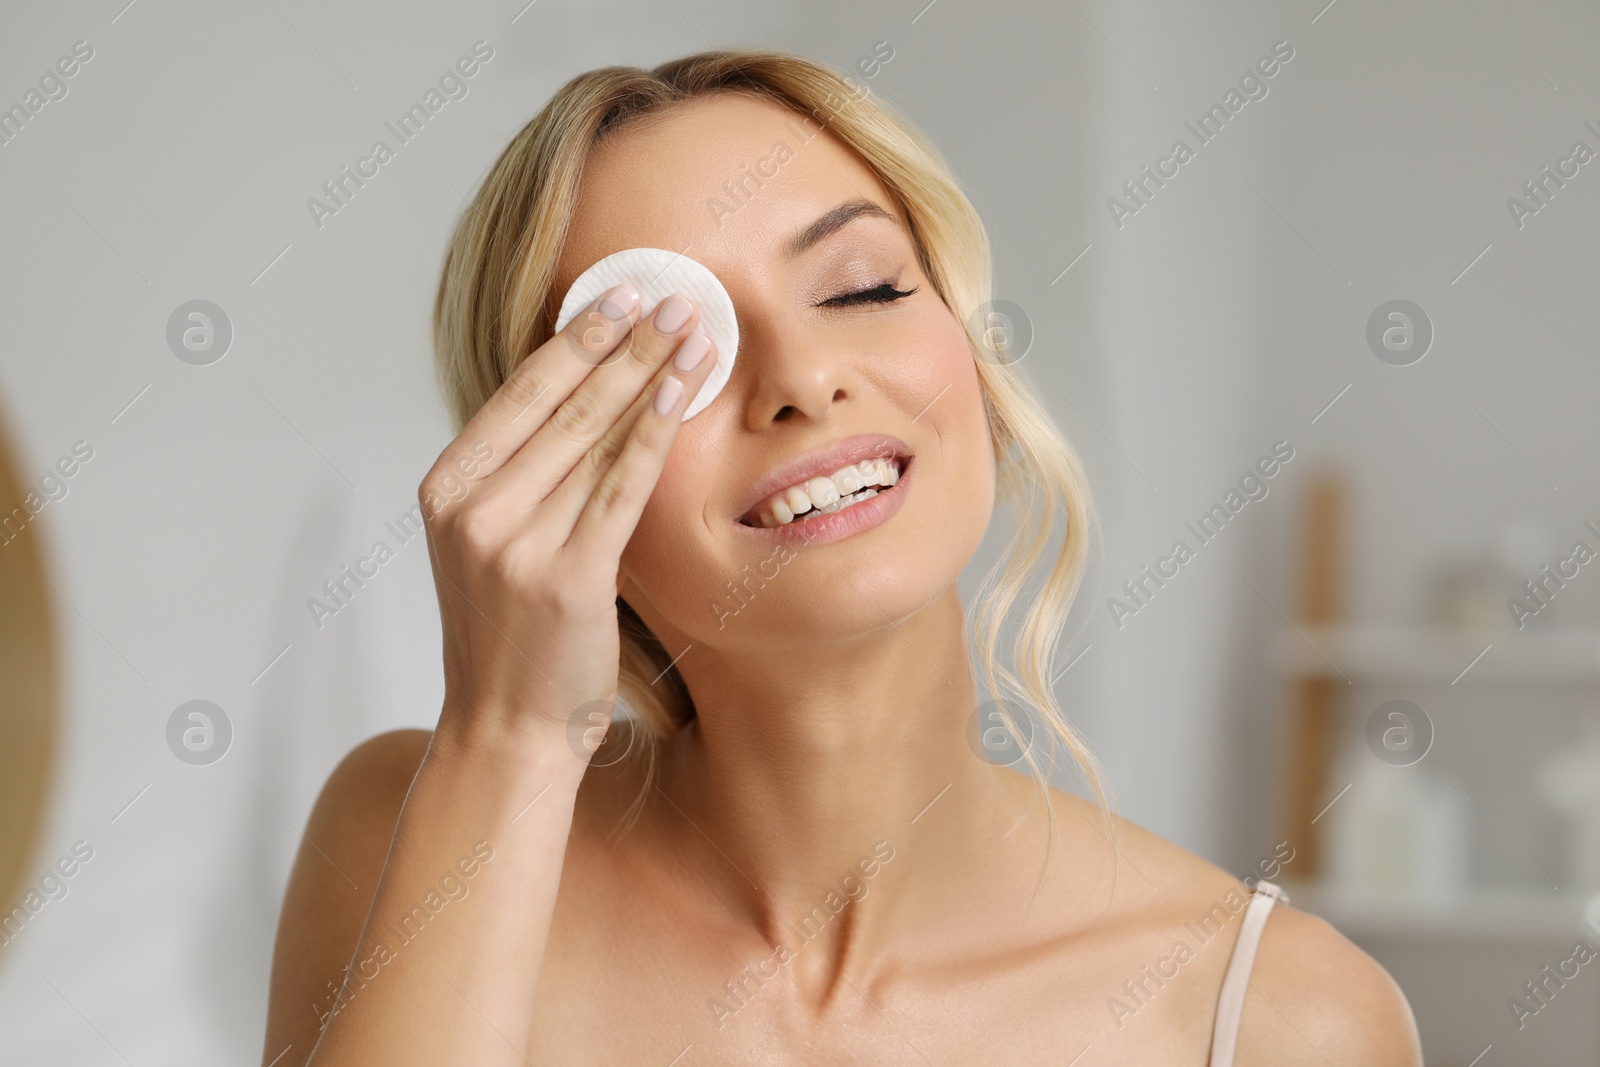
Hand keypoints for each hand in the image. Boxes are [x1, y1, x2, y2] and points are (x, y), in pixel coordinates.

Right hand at [417, 284, 716, 756]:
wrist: (507, 730)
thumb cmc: (511, 636)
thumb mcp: (493, 542)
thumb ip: (526, 476)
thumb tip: (591, 395)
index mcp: (446, 489)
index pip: (521, 393)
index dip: (576, 338)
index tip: (620, 293)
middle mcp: (472, 508)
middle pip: (563, 403)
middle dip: (625, 340)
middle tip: (673, 292)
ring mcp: (514, 542)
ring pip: (596, 435)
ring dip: (652, 371)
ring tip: (694, 328)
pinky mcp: (566, 576)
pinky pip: (622, 485)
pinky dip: (655, 431)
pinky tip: (682, 390)